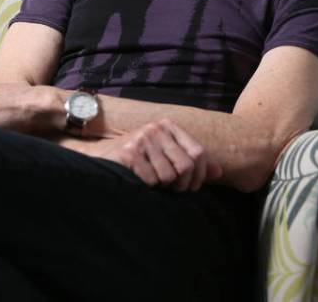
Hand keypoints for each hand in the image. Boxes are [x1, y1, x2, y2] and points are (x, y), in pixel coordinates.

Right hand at [90, 119, 221, 191]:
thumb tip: (218, 172)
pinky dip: (146, 187)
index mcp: (168, 126)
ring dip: (162, 188)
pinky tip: (137, 180)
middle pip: (186, 165)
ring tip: (151, 183)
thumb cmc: (138, 163)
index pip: (198, 152)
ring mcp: (142, 138)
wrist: (99, 163)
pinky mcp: (129, 153)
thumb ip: (192, 163)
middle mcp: (156, 128)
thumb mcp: (166, 158)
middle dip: (181, 186)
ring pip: (169, 176)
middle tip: (170, 191)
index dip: (199, 175)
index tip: (191, 188)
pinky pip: (151, 180)